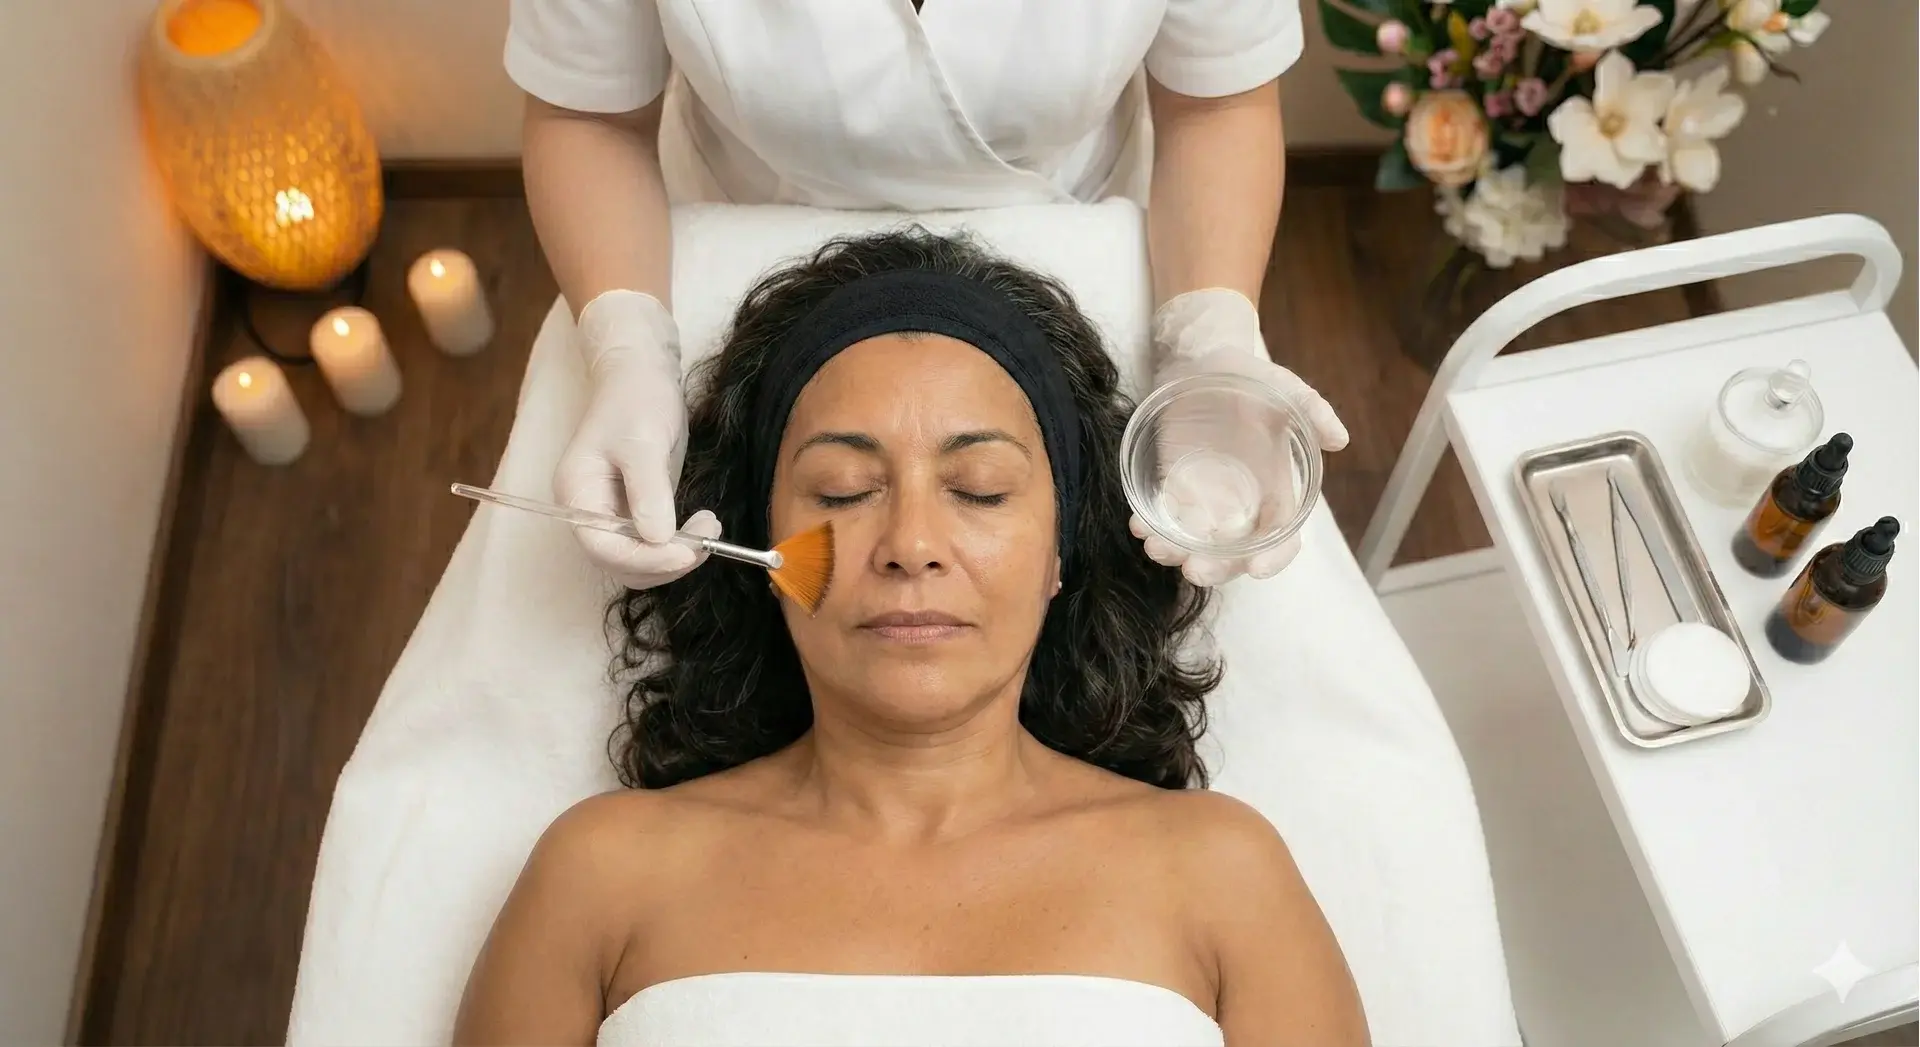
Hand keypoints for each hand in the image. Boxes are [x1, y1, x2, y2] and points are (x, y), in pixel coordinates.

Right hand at [554, 291, 722, 589]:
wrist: (641, 374)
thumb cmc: (637, 398)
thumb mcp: (644, 440)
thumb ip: (648, 491)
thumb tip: (658, 538)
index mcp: (576, 493)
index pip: (603, 548)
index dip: (645, 559)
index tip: (688, 553)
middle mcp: (589, 510)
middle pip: (620, 563)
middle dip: (665, 561)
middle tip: (708, 540)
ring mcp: (610, 513)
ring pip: (639, 561)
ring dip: (676, 557)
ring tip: (709, 528)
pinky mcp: (635, 511)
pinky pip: (653, 545)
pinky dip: (679, 545)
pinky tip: (702, 524)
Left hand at [1132, 289, 1348, 586]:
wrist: (1200, 362)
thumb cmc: (1248, 377)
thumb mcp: (1282, 387)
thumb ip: (1311, 410)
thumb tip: (1340, 439)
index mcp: (1275, 486)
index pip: (1282, 534)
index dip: (1275, 556)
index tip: (1258, 569)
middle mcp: (1243, 501)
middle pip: (1235, 552)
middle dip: (1217, 568)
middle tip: (1194, 570)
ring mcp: (1206, 498)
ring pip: (1195, 543)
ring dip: (1176, 553)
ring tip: (1156, 547)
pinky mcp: (1175, 487)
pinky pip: (1164, 518)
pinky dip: (1150, 527)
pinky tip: (1138, 526)